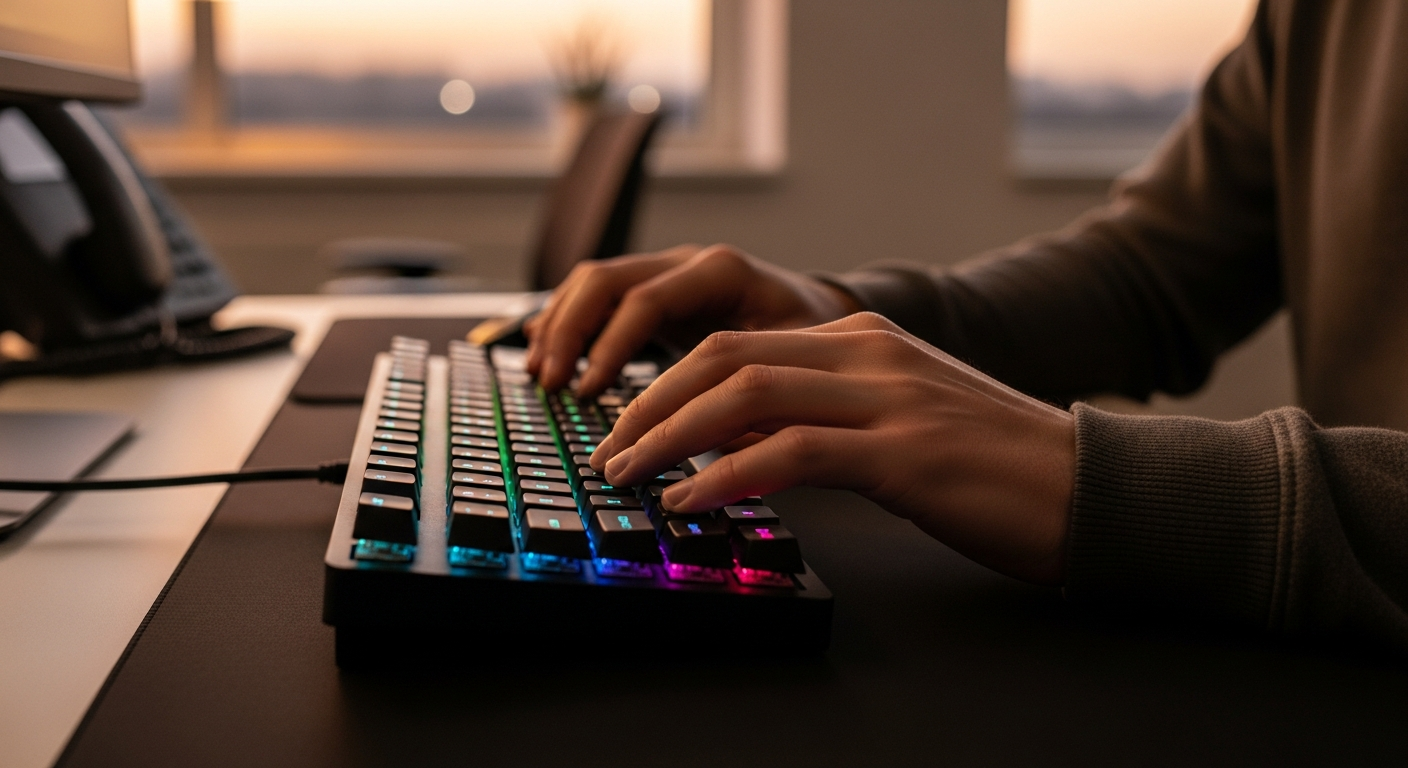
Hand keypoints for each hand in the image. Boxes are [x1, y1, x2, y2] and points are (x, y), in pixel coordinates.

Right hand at [524, 244, 858, 395]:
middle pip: (608, 281)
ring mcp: (669, 271)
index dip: (612, 347)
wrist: (828, 310)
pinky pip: (599, 293)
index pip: (646, 301)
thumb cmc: (819, 337)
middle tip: (554, 384)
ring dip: (562, 325)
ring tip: (543, 373)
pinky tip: (549, 353)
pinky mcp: (657, 290)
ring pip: (595, 281)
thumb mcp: (800, 365)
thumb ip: (755, 397)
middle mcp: (689, 263)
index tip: (591, 393)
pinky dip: (569, 320)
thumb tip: (712, 452)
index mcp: (722, 272)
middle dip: (572, 333)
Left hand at [590, 312, 1076, 584]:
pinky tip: (690, 501)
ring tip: (629, 475)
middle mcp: (869, 354)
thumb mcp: (902, 422)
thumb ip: (826, 420)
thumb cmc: (997, 468)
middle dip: (649, 403)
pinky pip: (789, 453)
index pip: (738, 344)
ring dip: (668, 436)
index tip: (628, 424)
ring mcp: (888, 398)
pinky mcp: (904, 452)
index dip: (667, 383)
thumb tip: (738, 449)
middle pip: (725, 358)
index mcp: (865, 341)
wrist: (1094, 487)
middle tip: (609, 450)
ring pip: (744, 396)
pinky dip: (724, 476)